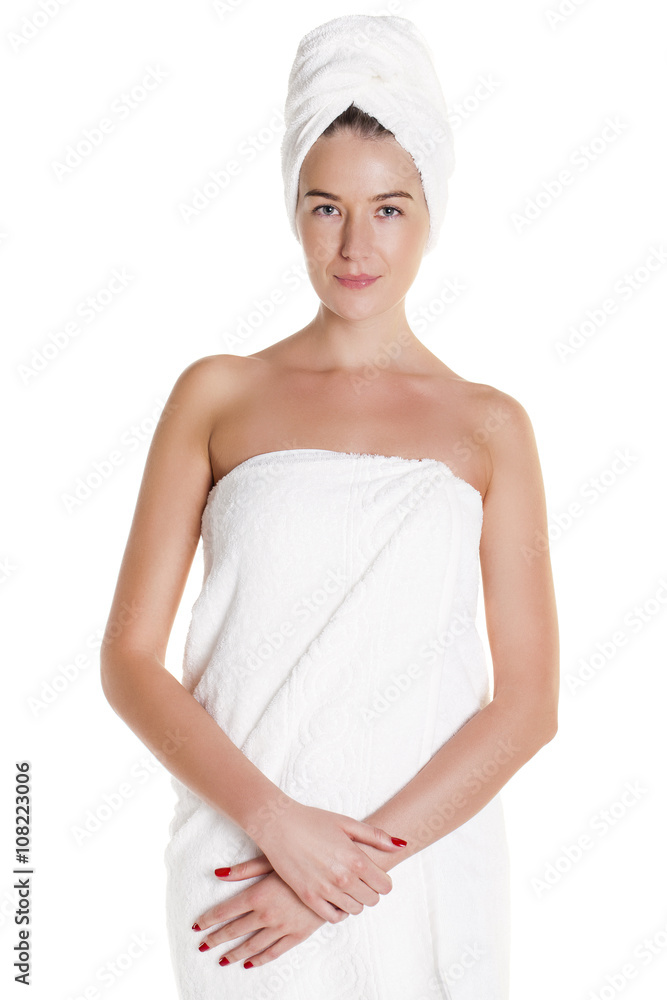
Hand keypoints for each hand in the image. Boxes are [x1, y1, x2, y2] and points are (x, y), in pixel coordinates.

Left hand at [193, 869, 328, 968]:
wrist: (335, 875)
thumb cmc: (302, 861)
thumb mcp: (272, 860)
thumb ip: (244, 869)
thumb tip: (218, 872)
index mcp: (257, 894)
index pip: (224, 911)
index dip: (208, 919)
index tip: (196, 926)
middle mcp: (266, 914)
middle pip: (234, 930)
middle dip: (216, 938)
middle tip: (203, 945)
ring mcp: (282, 927)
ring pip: (251, 945)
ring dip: (234, 953)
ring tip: (221, 959)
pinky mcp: (297, 935)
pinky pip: (273, 952)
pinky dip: (259, 959)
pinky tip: (248, 963)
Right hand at [240, 800, 406, 921]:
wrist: (278, 825)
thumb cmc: (312, 820)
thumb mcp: (347, 822)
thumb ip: (376, 836)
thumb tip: (400, 844)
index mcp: (355, 858)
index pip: (385, 886)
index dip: (383, 881)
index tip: (375, 874)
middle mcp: (343, 878)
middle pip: (372, 900)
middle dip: (371, 891)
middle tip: (361, 879)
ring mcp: (325, 890)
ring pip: (355, 909)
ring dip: (356, 900)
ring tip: (347, 886)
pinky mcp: (309, 898)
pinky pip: (333, 917)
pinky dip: (339, 911)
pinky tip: (336, 898)